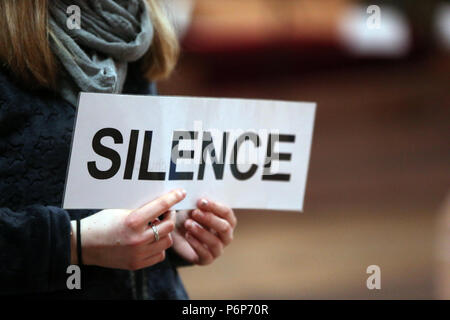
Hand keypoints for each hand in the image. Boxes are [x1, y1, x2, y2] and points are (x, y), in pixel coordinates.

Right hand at [70, 189, 185, 269]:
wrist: (83, 244)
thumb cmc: (101, 223)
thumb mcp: (121, 210)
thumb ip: (142, 209)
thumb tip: (162, 204)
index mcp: (132, 221)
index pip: (160, 207)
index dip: (173, 198)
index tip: (181, 193)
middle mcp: (137, 239)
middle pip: (168, 226)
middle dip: (169, 217)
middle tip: (165, 212)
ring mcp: (138, 253)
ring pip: (166, 242)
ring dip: (164, 233)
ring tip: (155, 227)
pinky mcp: (136, 264)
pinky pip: (159, 255)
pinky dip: (158, 247)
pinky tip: (150, 240)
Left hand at [171, 199, 236, 264]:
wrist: (176, 233)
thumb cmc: (188, 217)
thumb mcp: (192, 207)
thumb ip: (199, 204)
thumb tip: (198, 196)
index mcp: (227, 220)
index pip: (227, 213)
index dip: (215, 206)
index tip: (200, 201)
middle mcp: (226, 236)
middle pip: (225, 228)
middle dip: (210, 219)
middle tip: (195, 212)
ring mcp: (218, 249)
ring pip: (216, 242)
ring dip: (201, 232)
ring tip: (188, 224)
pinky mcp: (207, 259)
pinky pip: (206, 255)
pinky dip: (197, 245)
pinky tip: (188, 235)